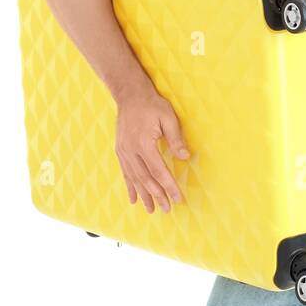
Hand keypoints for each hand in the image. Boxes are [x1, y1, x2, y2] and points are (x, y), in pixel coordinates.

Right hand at [114, 82, 191, 212]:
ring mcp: (123, 152)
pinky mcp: (120, 151)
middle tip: (167, 209)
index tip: (178, 198)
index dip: (169, 186)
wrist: (129, 94)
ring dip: (144, 196)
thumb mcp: (168, 118)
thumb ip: (175, 139)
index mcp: (143, 144)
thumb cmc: (151, 104)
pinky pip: (125, 173)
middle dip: (157, 196)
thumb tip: (185, 157)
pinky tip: (133, 199)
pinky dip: (130, 187)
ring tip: (151, 210)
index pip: (159, 171)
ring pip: (135, 179)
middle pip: (146, 179)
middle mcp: (131, 151)